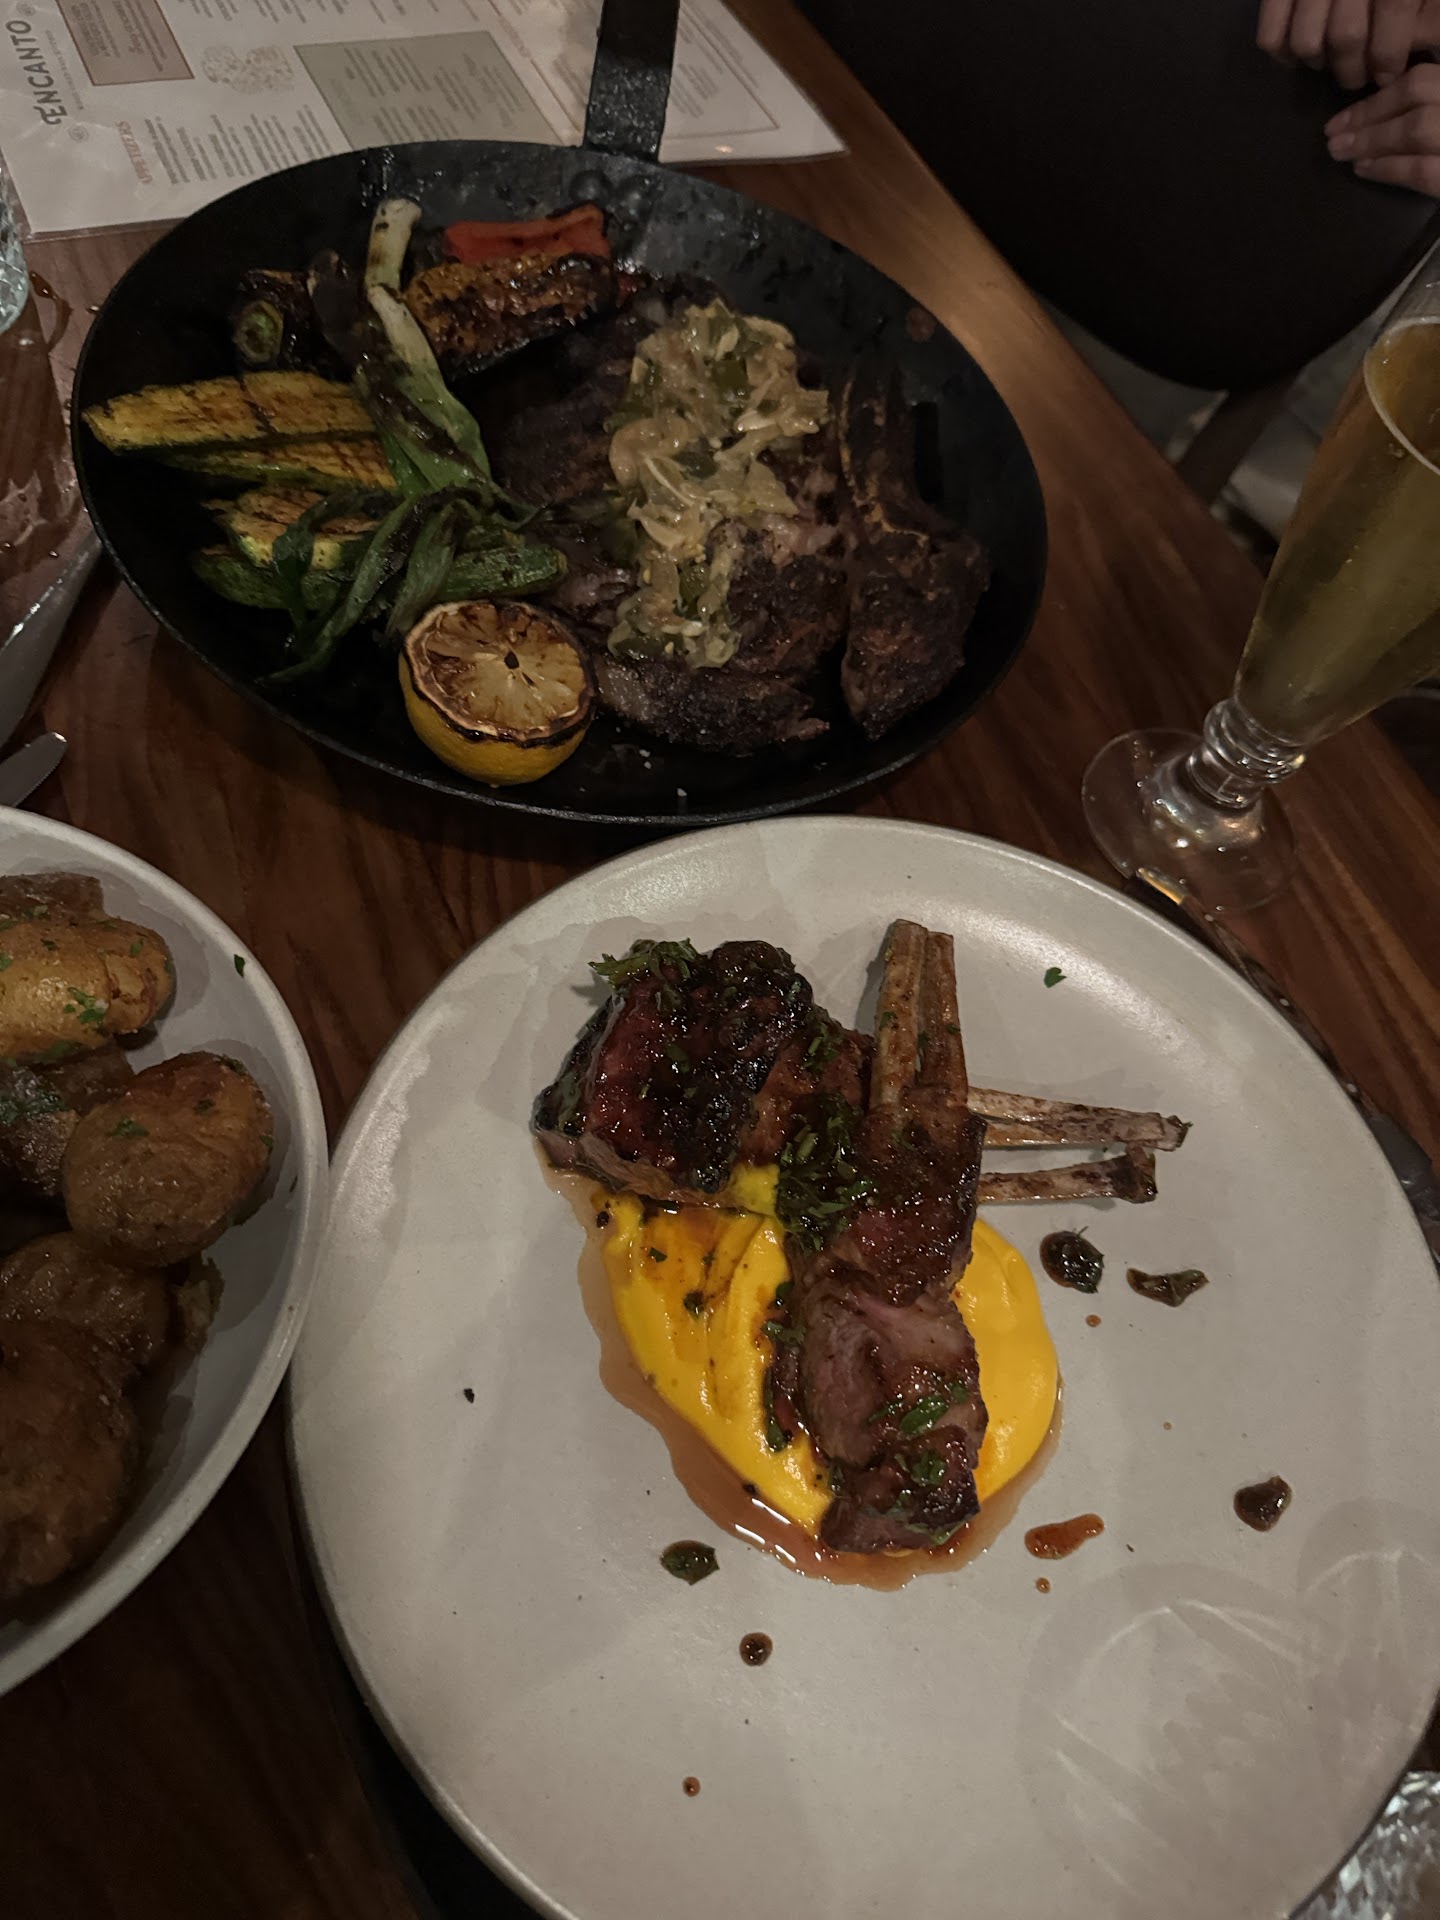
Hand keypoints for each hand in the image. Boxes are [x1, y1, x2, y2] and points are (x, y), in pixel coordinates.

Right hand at [1256, 0, 1439, 89]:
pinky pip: (1270, 35)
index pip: (1394, 5)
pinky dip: (1281, 54)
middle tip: (1357, 77)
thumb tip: (1419, 39)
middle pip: (1347, 33)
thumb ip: (1421, 4)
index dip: (1392, 49)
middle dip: (1352, 69)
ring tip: (1327, 62)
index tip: (1387, 74)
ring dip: (1318, 63)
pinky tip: (1297, 55)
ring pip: (1306, 41)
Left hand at [1326, 63, 1439, 191]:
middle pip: (1418, 91)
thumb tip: (1379, 115)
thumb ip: (1426, 111)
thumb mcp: (1437, 123)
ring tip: (1341, 153)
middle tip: (1332, 136)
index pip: (1424, 78)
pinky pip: (1425, 169)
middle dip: (1369, 114)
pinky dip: (1391, 168)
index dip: (1380, 95)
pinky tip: (1365, 170)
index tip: (1345, 115)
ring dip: (1372, 139)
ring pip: (1418, 126)